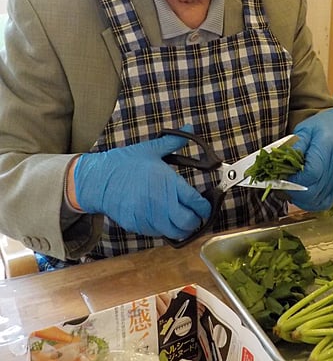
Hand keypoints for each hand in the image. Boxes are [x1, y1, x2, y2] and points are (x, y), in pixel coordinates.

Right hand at [74, 130, 211, 239]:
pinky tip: (164, 219)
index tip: (206, 205)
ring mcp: (148, 216)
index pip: (195, 202)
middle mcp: (160, 202)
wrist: (98, 180)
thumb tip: (189, 127)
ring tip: (182, 219)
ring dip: (182, 228)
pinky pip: (158, 233)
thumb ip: (173, 142)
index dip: (204, 206)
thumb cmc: (124, 164)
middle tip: (196, 214)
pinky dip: (165, 229)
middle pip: (188, 222)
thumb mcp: (151, 149)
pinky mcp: (138, 225)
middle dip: (196, 220)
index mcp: (167, 183)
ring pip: (174, 232)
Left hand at [289, 110, 332, 210]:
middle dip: (294, 193)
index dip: (293, 180)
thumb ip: (293, 148)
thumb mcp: (303, 131)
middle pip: (315, 191)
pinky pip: (327, 202)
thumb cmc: (320, 128)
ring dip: (302, 200)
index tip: (281, 178)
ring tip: (292, 190)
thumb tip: (280, 164)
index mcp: (327, 146)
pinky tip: (303, 194)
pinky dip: (313, 202)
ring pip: (320, 201)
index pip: (311, 173)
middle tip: (283, 186)